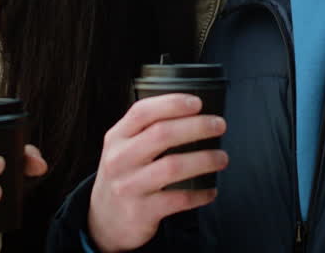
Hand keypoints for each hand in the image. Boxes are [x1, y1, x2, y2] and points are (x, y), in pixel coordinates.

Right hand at [89, 94, 227, 252]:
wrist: (103, 222)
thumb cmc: (123, 176)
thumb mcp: (123, 148)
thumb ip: (146, 130)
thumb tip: (192, 113)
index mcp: (117, 137)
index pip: (143, 112)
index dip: (172, 103)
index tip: (198, 103)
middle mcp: (120, 159)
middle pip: (162, 134)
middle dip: (197, 126)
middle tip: (219, 125)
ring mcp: (128, 186)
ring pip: (173, 166)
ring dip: (204, 159)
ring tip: (222, 158)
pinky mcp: (140, 212)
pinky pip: (178, 199)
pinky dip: (200, 194)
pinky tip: (211, 190)